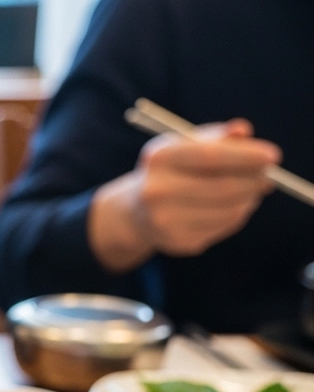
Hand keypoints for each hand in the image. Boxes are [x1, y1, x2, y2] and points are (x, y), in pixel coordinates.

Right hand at [89, 119, 280, 272]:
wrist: (137, 211)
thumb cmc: (170, 170)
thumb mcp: (185, 146)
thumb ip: (215, 136)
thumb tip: (243, 131)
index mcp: (158, 159)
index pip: (209, 157)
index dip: (245, 156)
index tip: (273, 156)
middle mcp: (156, 192)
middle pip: (223, 187)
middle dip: (255, 181)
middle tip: (269, 176)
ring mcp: (165, 221)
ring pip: (229, 210)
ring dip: (249, 199)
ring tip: (249, 190)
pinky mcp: (178, 242)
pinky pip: (224, 227)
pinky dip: (237, 214)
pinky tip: (231, 206)